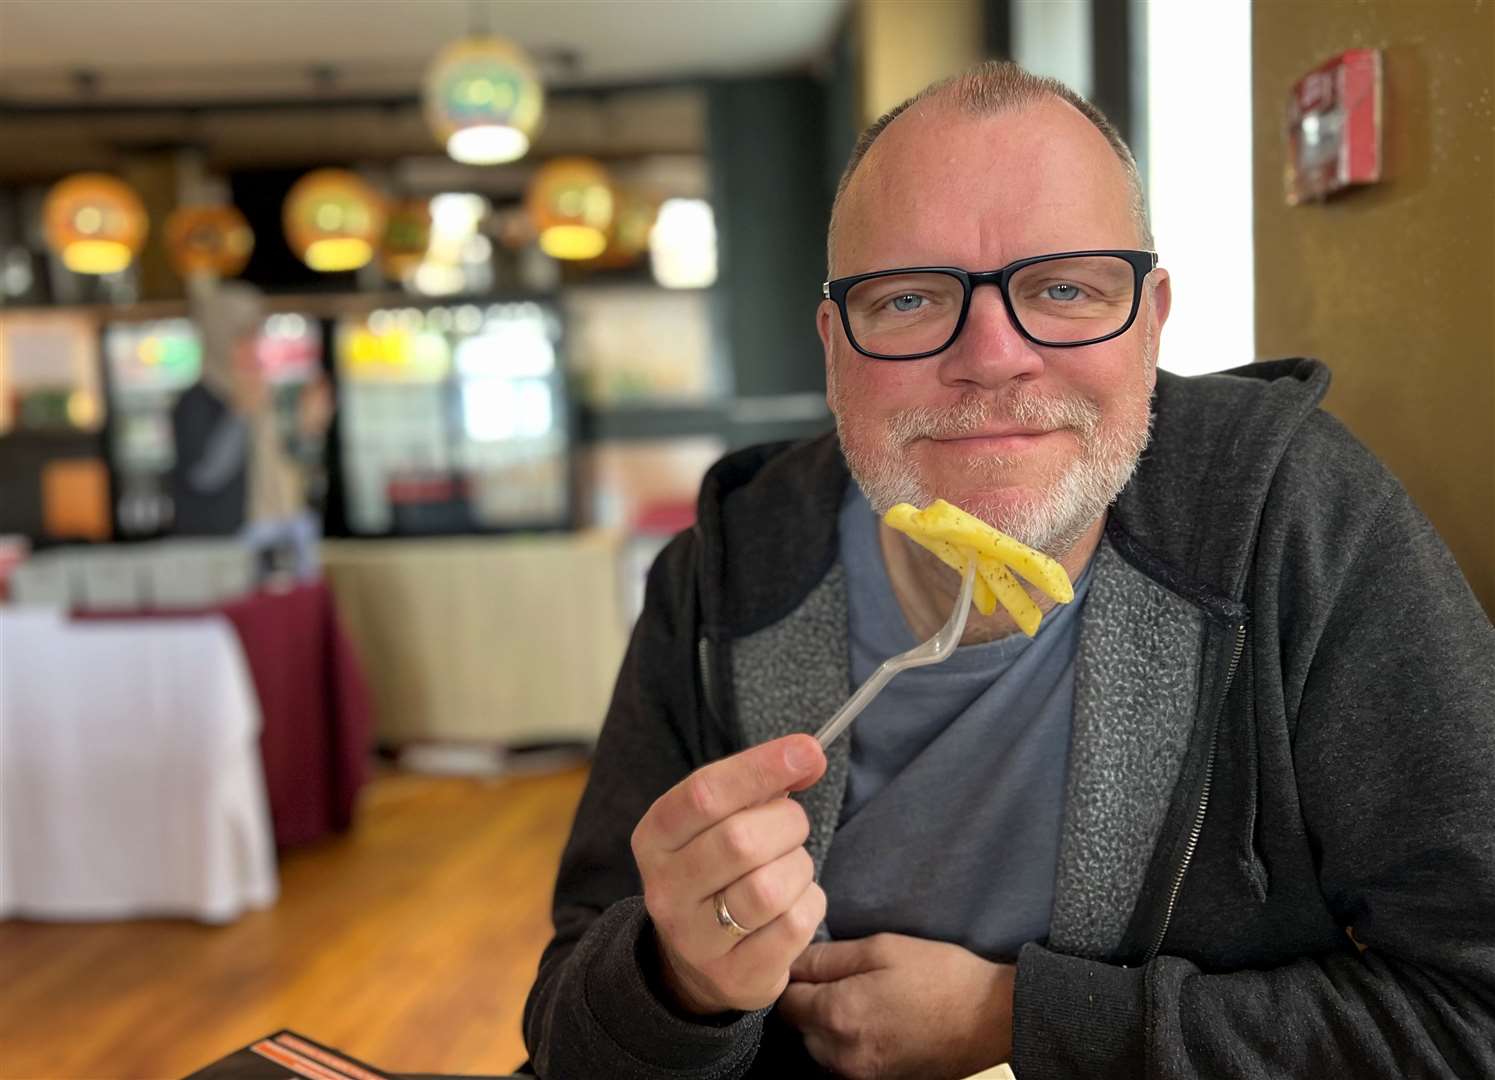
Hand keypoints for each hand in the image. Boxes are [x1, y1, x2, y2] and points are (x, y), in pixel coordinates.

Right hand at [630, 734, 827, 1015]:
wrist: (693, 961)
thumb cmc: (717, 871)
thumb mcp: (718, 822)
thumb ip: (758, 785)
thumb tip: (808, 756)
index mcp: (655, 838)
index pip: (704, 794)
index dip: (761, 767)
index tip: (808, 750)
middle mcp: (665, 890)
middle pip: (741, 840)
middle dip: (787, 823)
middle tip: (793, 825)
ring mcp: (696, 940)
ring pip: (770, 888)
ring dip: (800, 867)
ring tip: (791, 868)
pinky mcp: (736, 976)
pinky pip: (794, 926)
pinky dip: (810, 904)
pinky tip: (795, 903)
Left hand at [779, 934, 1014, 1079]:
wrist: (990, 1019)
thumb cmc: (939, 975)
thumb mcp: (882, 948)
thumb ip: (829, 957)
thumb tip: (792, 960)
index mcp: (838, 1014)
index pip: (785, 997)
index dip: (795, 974)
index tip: (814, 962)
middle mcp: (840, 1053)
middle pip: (798, 1025)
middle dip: (811, 1000)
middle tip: (843, 976)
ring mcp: (857, 1074)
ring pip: (817, 1045)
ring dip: (827, 1023)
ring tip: (862, 998)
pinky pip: (840, 1061)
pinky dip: (846, 1041)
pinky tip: (874, 1020)